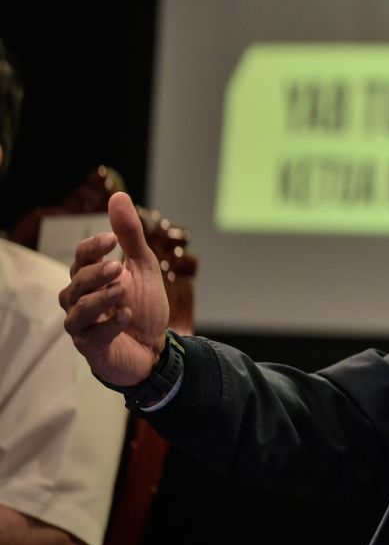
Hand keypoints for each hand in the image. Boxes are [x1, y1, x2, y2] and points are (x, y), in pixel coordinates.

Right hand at [59, 192, 169, 385]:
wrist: (154, 347)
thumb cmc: (143, 304)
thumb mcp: (143, 266)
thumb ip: (130, 235)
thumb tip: (118, 195)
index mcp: (90, 278)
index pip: (81, 257)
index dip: (92, 248)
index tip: (112, 239)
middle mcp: (79, 300)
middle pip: (77, 282)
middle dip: (97, 274)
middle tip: (119, 268)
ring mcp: (82, 325)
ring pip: (79, 310)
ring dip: (101, 298)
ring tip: (123, 291)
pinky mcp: (92, 349)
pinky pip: (93, 336)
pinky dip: (110, 325)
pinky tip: (126, 316)